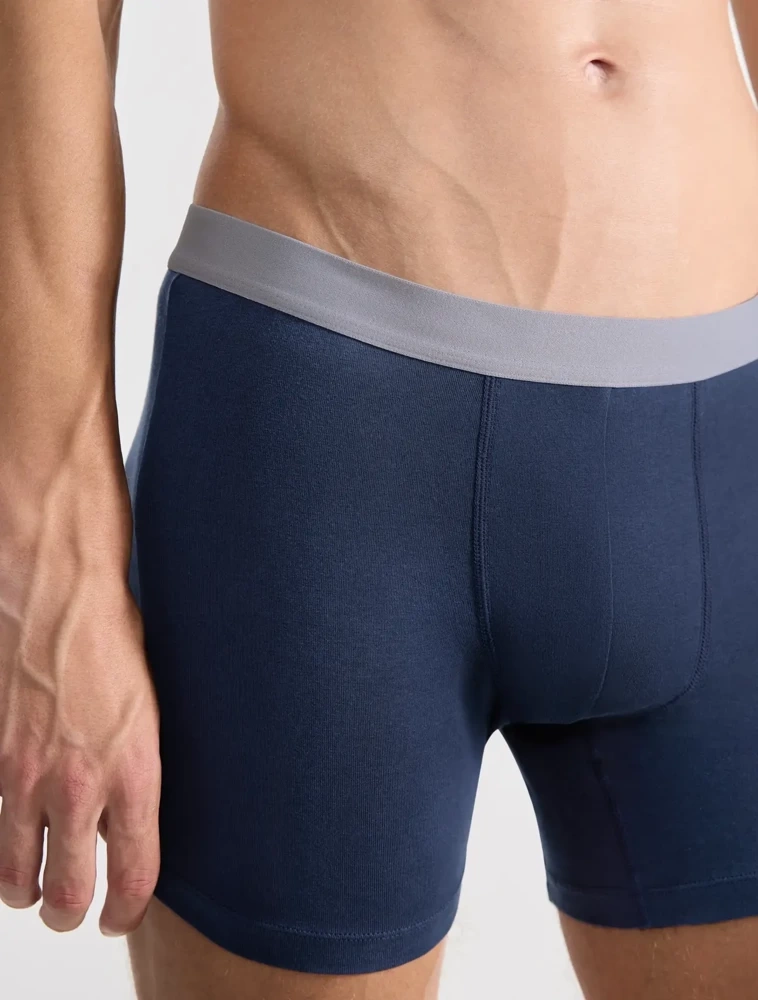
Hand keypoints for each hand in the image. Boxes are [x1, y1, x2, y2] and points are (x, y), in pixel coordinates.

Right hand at [0, 525, 160, 936]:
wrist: (58, 597)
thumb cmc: (113, 643)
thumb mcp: (148, 714)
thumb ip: (134, 776)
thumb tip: (124, 822)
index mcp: (135, 773)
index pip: (133, 875)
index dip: (126, 911)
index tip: (120, 918)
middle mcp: (79, 786)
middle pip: (69, 896)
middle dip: (71, 916)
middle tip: (73, 913)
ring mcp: (27, 777)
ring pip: (17, 874)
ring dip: (27, 888)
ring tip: (35, 886)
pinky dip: (4, 833)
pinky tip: (17, 821)